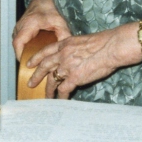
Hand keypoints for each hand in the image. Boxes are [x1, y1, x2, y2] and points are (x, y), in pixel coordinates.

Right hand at [12, 0, 71, 59]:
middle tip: (34, 67)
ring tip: (35, 62)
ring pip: (18, 43)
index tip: (27, 65)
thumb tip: (66, 50)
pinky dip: (26, 47)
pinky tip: (35, 52)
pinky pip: (20, 40)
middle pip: (17, 45)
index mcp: (29, 24)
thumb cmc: (53, 6)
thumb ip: (64, 35)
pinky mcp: (21, 27)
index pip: (18, 43)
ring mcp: (19, 26)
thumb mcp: (61, 21)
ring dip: (25, 52)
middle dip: (24, 56)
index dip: (20, 55)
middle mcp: (21, 25)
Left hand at [25, 20, 141, 98]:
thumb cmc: (104, 42)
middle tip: (30, 83)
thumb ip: (76, 48)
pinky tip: (60, 102)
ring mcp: (67, 67)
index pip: (46, 50)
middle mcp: (63, 55)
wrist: (111, 47)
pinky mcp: (74, 78)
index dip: (36, 58)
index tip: (29, 63)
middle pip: (44, 66)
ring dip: (48, 90)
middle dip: (36, 75)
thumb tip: (77, 54)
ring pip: (52, 80)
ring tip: (46, 97)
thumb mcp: (85, 40)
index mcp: (66, 44)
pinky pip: (63, 90)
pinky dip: (60, 97)